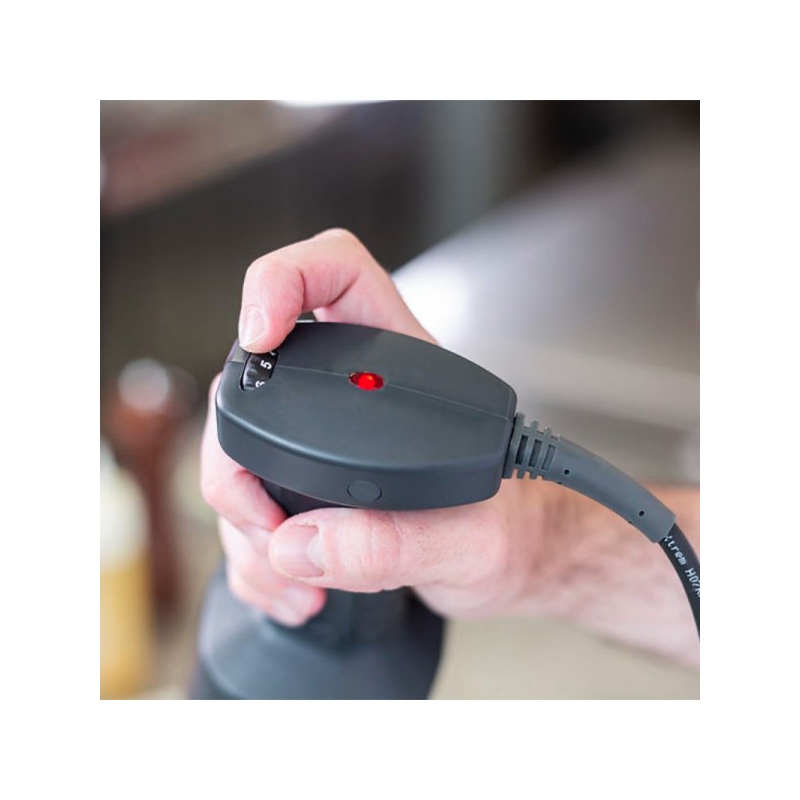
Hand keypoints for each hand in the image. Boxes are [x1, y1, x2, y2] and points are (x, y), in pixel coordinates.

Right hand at [200, 229, 547, 625]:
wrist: (515, 567)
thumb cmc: (512, 532)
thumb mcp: (473, 541)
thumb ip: (396, 542)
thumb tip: (301, 543)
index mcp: (400, 365)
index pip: (335, 274)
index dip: (282, 282)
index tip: (259, 335)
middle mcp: (351, 392)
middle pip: (252, 380)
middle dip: (237, 465)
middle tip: (268, 523)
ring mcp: (322, 441)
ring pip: (239, 456)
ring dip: (247, 532)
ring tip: (300, 579)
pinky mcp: (308, 491)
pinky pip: (250, 514)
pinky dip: (257, 564)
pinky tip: (295, 589)